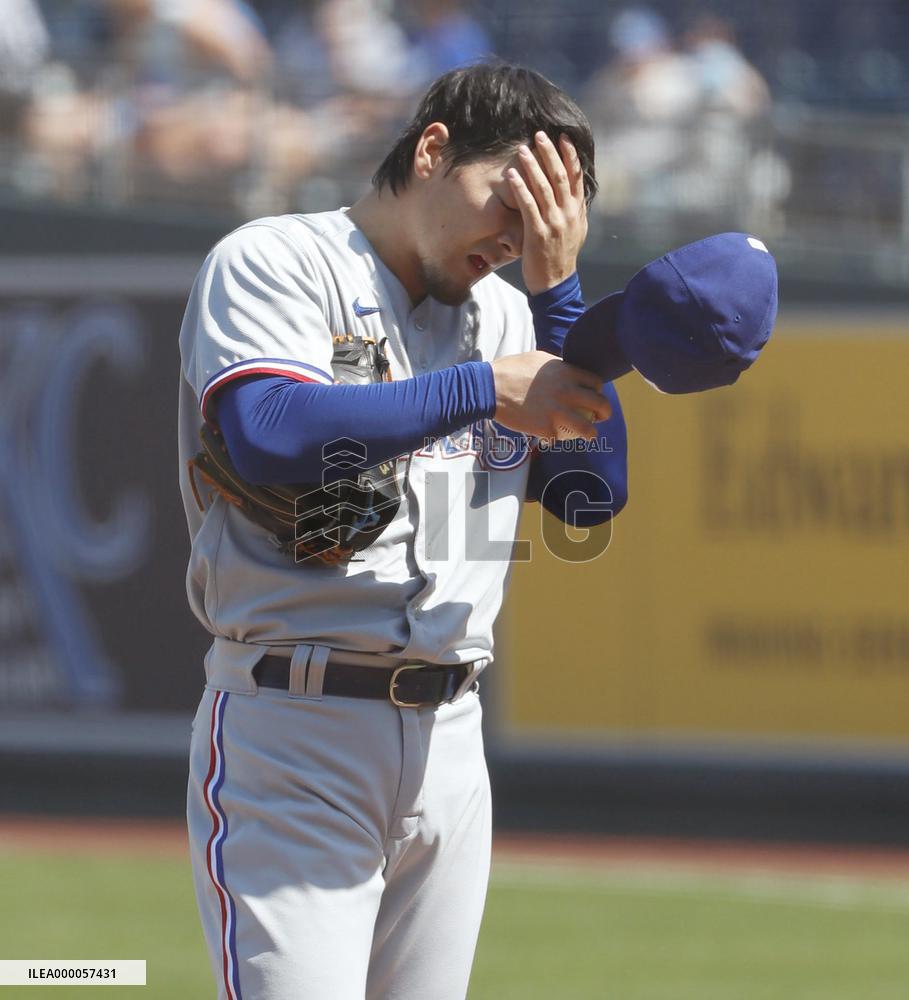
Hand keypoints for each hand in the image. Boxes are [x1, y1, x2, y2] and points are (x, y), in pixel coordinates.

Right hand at [491, 351, 610, 441]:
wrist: (489, 388)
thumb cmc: (510, 370)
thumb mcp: (538, 359)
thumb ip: (557, 367)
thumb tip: (567, 371)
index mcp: (566, 372)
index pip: (596, 383)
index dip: (598, 391)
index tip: (594, 397)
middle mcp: (566, 391)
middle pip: (599, 404)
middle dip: (605, 413)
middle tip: (600, 417)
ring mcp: (557, 411)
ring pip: (587, 428)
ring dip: (591, 433)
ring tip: (589, 435)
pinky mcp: (546, 428)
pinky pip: (560, 437)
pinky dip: (558, 438)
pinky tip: (553, 437)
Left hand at [508, 132, 587, 295]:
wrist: (556, 282)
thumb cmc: (562, 256)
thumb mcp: (576, 230)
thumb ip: (574, 209)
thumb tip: (574, 191)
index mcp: (577, 211)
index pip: (576, 177)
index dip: (569, 155)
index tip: (562, 137)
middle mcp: (568, 214)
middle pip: (560, 176)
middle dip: (549, 153)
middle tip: (539, 135)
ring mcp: (554, 223)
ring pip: (544, 188)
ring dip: (532, 166)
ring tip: (522, 150)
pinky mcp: (538, 233)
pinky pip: (529, 206)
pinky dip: (520, 189)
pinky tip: (512, 176)